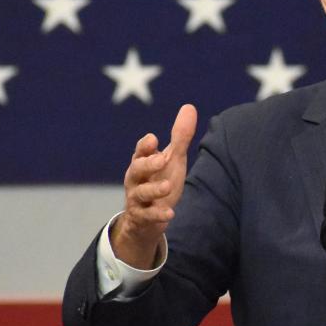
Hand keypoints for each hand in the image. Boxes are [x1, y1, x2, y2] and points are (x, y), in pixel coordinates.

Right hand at [110, 104, 197, 267]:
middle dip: (147, 164)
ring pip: (141, 193)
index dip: (145, 146)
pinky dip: (157, 215)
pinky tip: (170, 214)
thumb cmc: (159, 181)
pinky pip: (147, 216)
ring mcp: (137, 199)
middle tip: (162, 159)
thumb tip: (189, 106)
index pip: (140, 151)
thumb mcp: (172, 159)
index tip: (153, 139)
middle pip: (136, 169)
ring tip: (168, 186)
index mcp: (142, 162)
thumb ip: (180, 136)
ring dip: (154, 189)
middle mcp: (136, 179)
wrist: (147, 219)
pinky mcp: (142, 218)